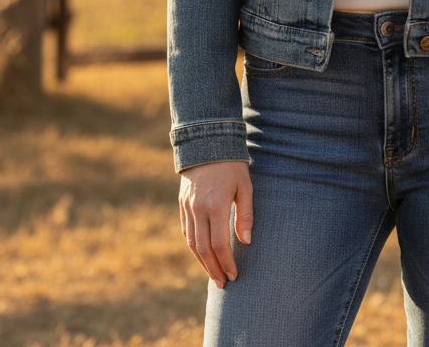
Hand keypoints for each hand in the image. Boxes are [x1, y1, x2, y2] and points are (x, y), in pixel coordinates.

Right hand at [178, 160, 252, 288]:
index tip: (234, 275)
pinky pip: (186, 231)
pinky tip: (202, 254)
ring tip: (213, 274)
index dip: (227, 263)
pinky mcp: (182, 204)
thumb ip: (245, 215)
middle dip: (213, 269)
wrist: (207, 143)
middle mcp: (198, 209)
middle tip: (223, 283)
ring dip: (202, 262)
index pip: (220, 244)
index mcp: (216, 205)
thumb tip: (246, 241)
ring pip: (192, 243)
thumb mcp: (245, 187)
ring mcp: (187, 207)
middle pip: (203, 249)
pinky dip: (193, 246)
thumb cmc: (232, 165)